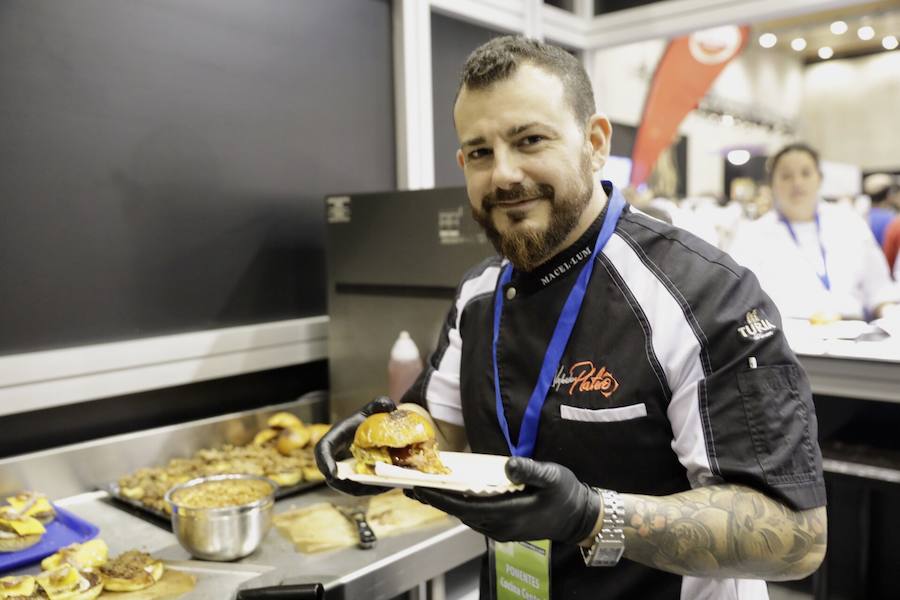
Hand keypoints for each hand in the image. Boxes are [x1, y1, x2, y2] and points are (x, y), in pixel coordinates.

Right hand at [314, 396, 394, 495]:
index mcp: (335, 437)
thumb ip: (379, 403)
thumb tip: (389, 407)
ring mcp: (343, 469)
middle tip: (367, 486)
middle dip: (349, 485)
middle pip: (334, 477)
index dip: (324, 462)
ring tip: (382, 486)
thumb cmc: (368, 419)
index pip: (323, 450)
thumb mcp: (373, 409)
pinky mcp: (354, 477)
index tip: (332, 474)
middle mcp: (336, 456)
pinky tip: (386, 486)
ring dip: (364, 489)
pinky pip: (359, 488)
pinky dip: (371, 489)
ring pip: (348, 486)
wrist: (372, 429)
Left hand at [409, 457, 599, 543]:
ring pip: (465, 516)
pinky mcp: (503, 528)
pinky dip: (459, 505)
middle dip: (435, 499)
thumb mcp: (553, 477)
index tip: (420, 487)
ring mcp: (500, 530)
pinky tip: (451, 494)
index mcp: (508, 513)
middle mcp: (499, 526)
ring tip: (424, 488)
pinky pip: (474, 517)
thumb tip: (508, 465)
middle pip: (459, 513)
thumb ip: (530, 470)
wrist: (580, 517)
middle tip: (410, 486)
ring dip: (444, 503)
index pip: (464, 506)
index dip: (440, 497)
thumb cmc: (566, 495)